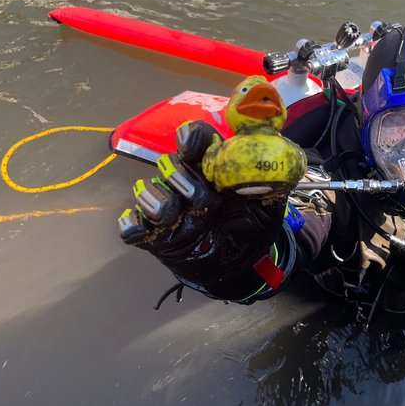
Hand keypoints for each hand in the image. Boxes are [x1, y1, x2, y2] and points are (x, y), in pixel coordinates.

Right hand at [118, 121, 288, 301]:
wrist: (242, 267)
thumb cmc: (254, 228)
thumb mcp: (271, 203)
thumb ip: (272, 177)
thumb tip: (271, 148)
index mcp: (214, 169)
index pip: (198, 140)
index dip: (191, 138)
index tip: (191, 146)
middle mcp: (187, 183)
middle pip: (171, 164)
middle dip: (179, 175)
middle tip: (197, 197)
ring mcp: (169, 208)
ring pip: (149, 192)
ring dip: (156, 199)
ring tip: (171, 215)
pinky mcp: (155, 235)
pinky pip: (133, 226)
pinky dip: (132, 225)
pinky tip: (141, 229)